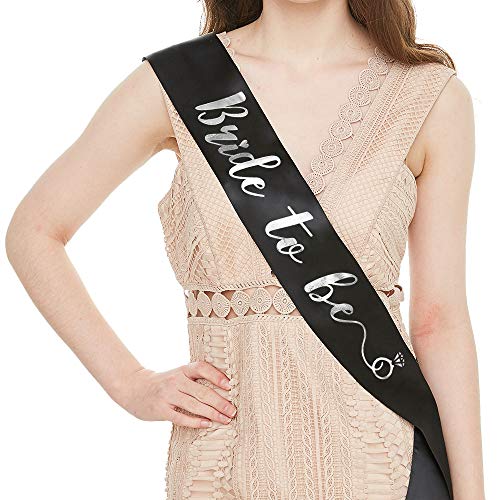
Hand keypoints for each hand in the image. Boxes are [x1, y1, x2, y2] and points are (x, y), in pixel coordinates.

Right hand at [112, 361, 236, 427]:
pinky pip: (181, 417)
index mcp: (182, 370)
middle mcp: (176, 381)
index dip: (216, 376)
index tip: (229, 385)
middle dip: (220, 402)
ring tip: (225, 419)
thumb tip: (223, 389)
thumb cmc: (164, 382)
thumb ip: (194, 379)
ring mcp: (168, 395)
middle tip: (232, 410)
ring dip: (212, 413)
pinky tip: (207, 424)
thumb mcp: (178, 374)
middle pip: (202, 391)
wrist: (134, 388)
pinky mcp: (161, 410)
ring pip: (194, 405)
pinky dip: (195, 421)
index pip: (202, 368)